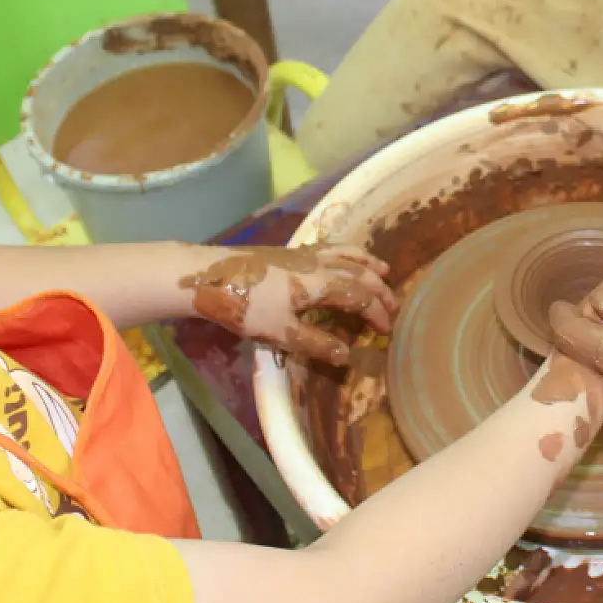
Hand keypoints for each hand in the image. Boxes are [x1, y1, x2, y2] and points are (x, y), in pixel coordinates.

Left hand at [181, 246, 396, 366]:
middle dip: (379, 289)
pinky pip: (330, 247)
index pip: (360, 297)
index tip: (385, 330)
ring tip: (383, 269)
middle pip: (359, 272)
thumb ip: (316, 344)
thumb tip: (347, 355)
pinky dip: (347, 251)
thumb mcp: (281, 333)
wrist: (209, 276)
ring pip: (346, 253)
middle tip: (393, 304)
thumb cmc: (245, 307)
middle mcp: (318, 263)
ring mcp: (303, 254)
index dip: (376, 313)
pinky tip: (342, 257)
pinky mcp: (289, 251)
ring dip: (367, 262)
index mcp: (320, 283)